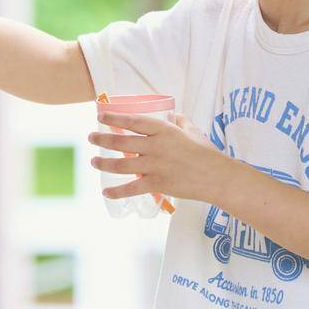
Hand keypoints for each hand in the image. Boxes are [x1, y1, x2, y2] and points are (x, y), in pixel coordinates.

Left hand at [90, 111, 224, 204]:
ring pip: (122, 165)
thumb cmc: (206, 152)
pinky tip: (106, 192)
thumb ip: (180, 122)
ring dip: (104, 163)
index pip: (133, 122)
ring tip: (93, 161)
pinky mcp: (157, 184)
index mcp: (163, 130)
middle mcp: (155, 147)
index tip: (101, 116)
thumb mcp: (193, 130)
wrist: (217, 177)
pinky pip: (132, 188)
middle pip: (122, 142)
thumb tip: (173, 115)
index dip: (115, 118)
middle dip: (102, 140)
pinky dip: (117, 191)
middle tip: (91, 138)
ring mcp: (154, 166)